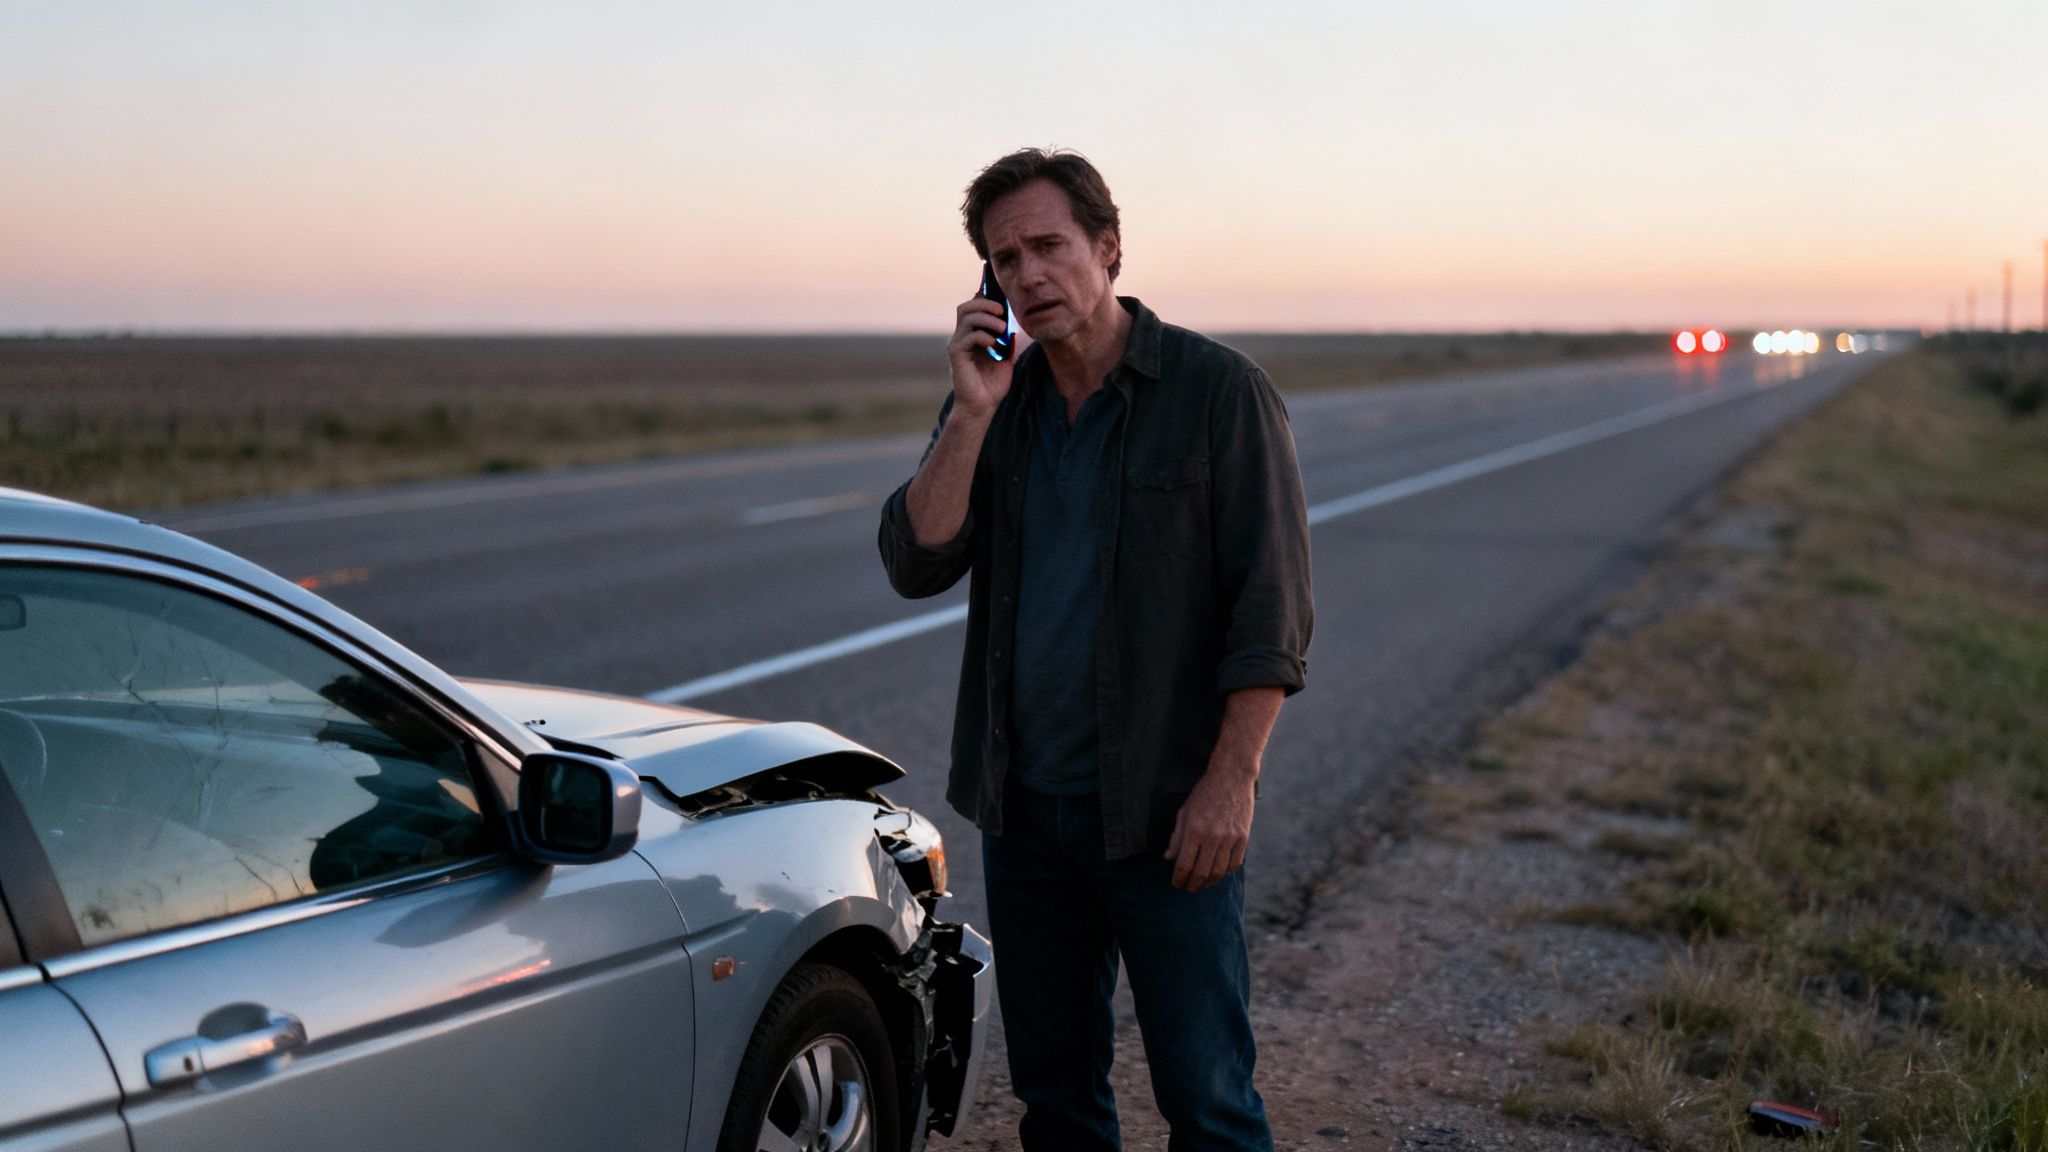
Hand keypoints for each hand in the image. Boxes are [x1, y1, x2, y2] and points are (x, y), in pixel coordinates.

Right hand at [947, 296, 1015, 418]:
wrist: (984, 406)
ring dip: (986, 318)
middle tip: (1002, 310)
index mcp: (973, 335)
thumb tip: (1013, 324)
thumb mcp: (1006, 358)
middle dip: (984, 303)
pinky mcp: (956, 354)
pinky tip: (993, 344)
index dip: (984, 298)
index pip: (974, 308)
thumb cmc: (993, 384)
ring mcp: (957, 344)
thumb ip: (1007, 340)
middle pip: (966, 307)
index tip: (1002, 298)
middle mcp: (962, 337)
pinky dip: (982, 335)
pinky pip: (967, 336)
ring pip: (966, 317)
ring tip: (1002, 328)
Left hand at [1164, 752, 1257, 890]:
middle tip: (1188, 888)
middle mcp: (1212, 837)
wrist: (1232, 777)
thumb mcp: (1185, 812)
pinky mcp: (1243, 837)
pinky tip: (1219, 872)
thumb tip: (1169, 857)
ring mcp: (1230, 838)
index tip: (1176, 884)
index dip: (1179, 878)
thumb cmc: (1204, 793)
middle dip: (1193, 884)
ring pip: (1219, 872)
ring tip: (1202, 883)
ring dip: (1209, 881)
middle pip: (1201, 873)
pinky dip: (1225, 872)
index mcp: (1194, 830)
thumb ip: (1177, 837)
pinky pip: (1234, 863)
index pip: (1184, 864)